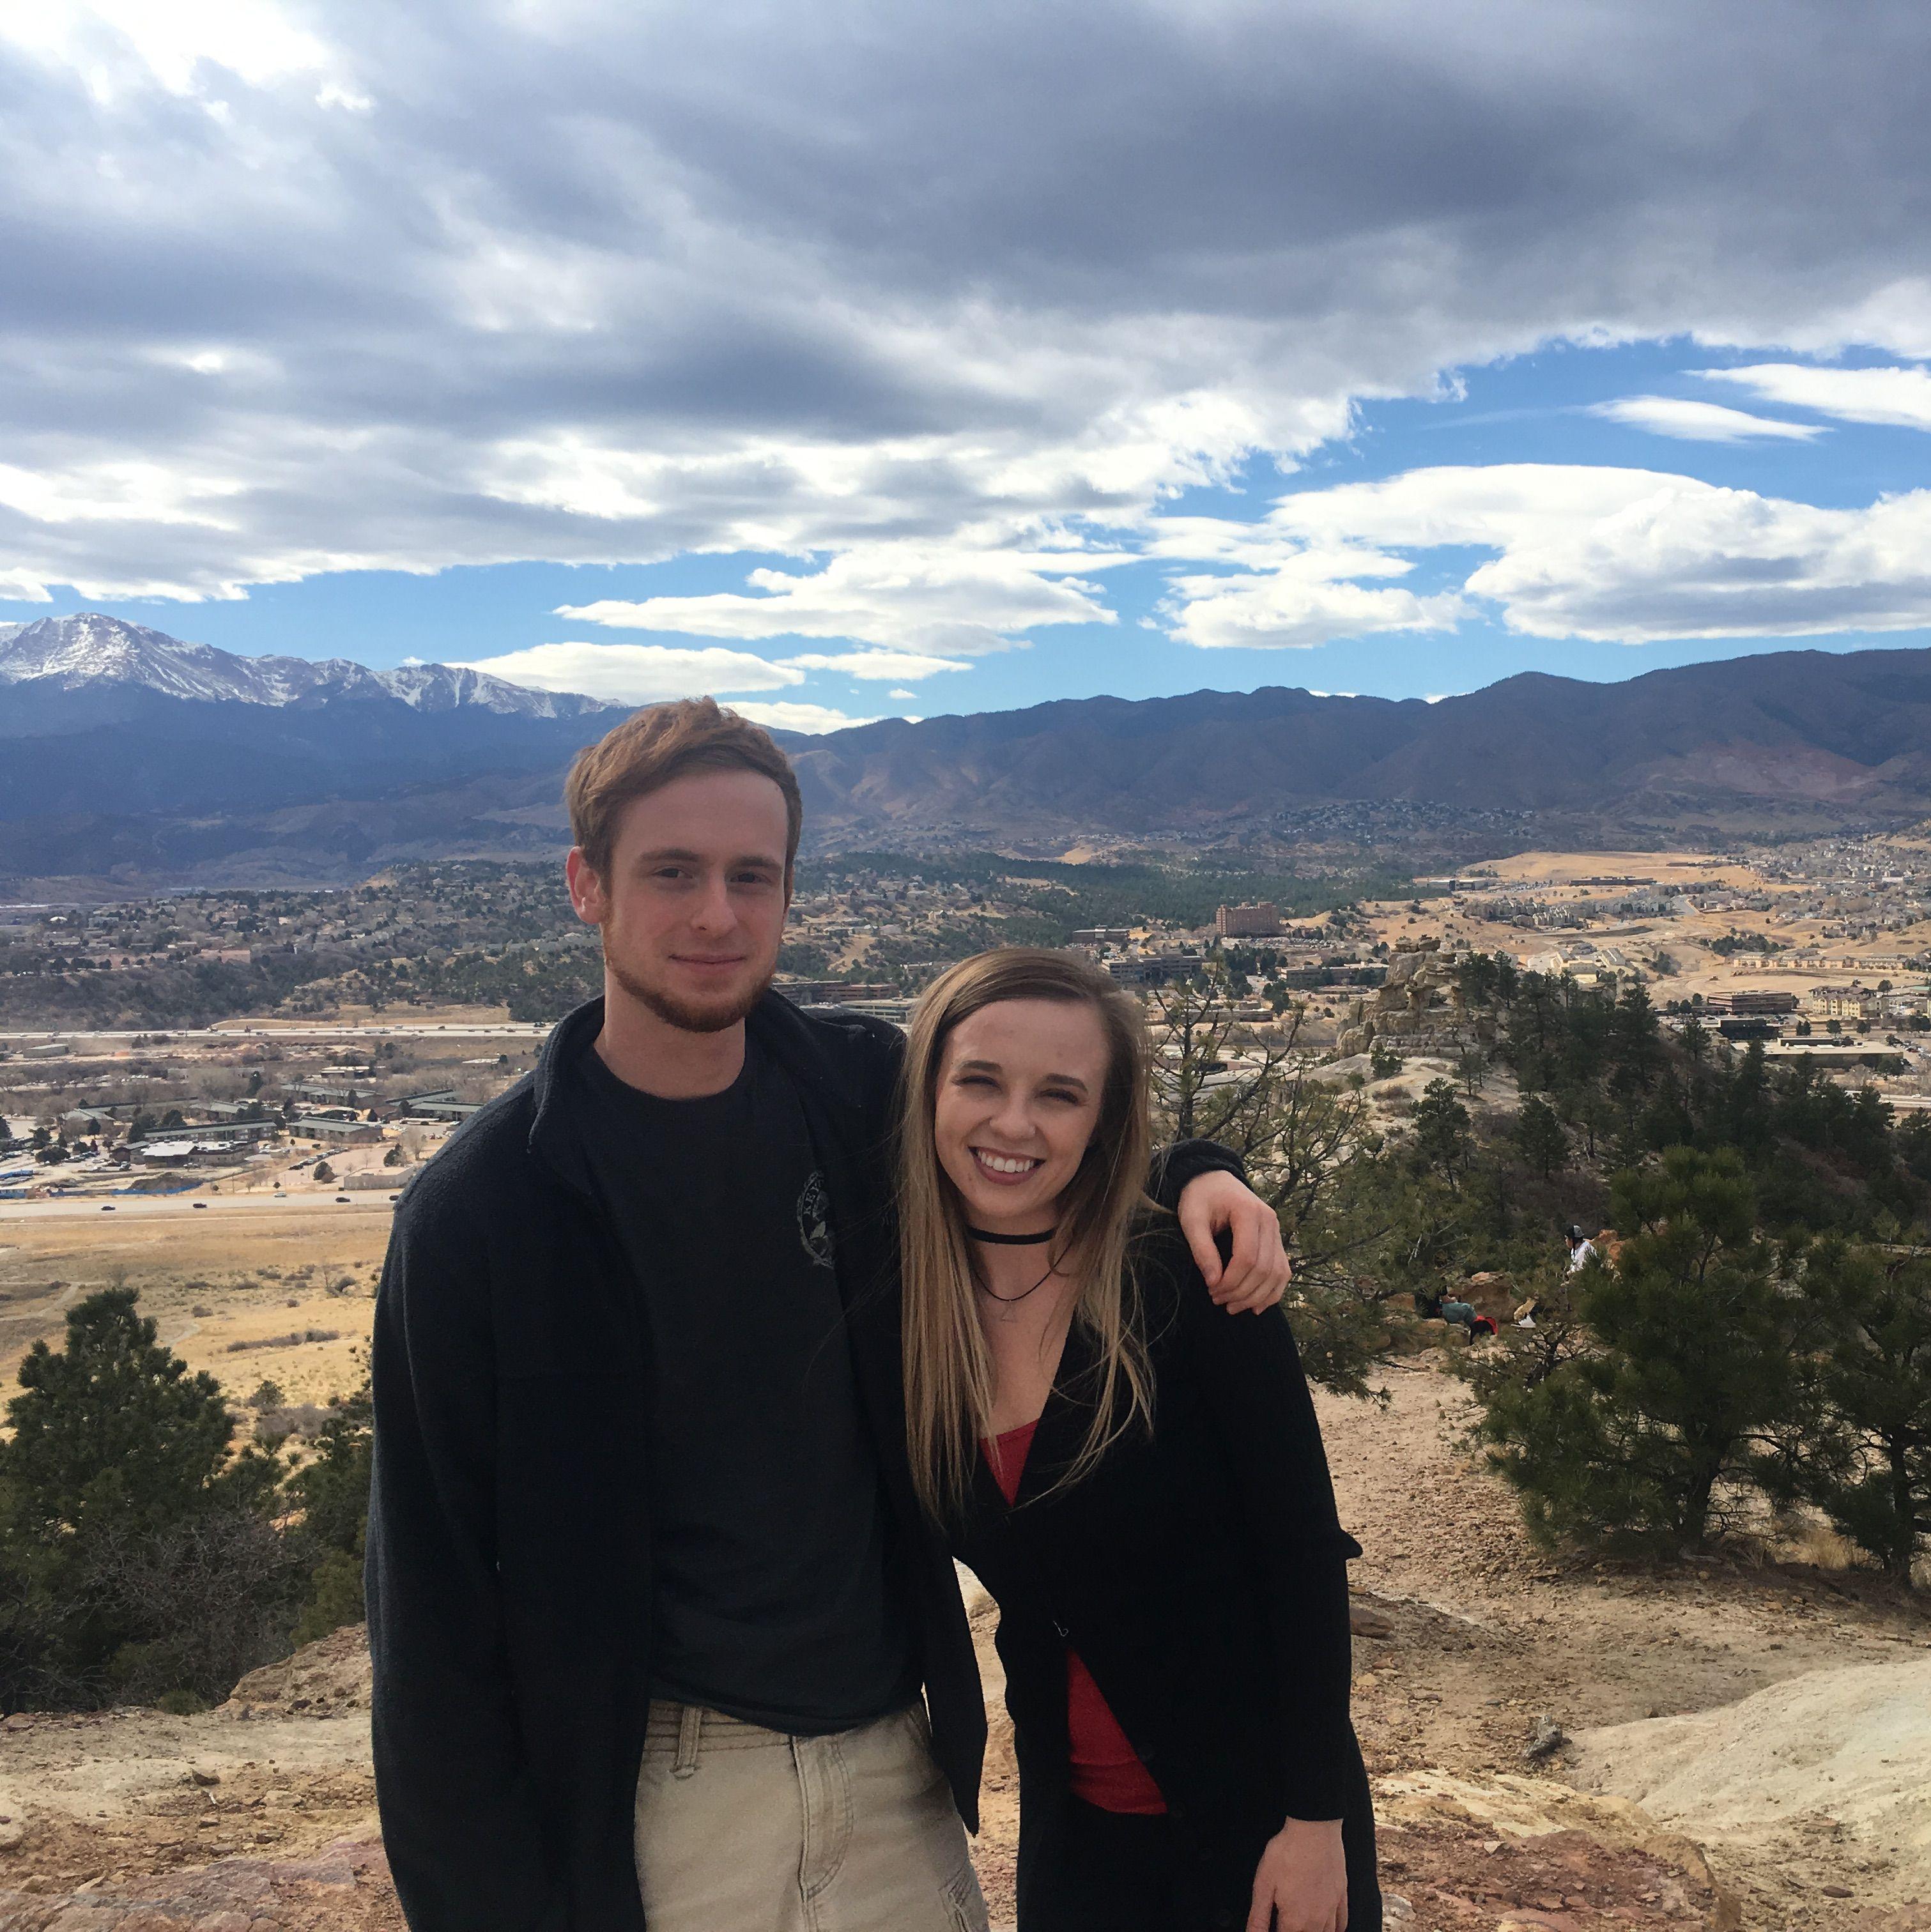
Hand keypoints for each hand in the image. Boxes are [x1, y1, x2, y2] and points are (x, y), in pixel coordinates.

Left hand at [1176, 1168, 1289, 1313]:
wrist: (1213, 1179)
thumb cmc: (1200, 1197)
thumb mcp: (1191, 1219)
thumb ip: (1202, 1249)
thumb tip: (1213, 1281)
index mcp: (1248, 1212)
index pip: (1247, 1257)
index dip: (1231, 1280)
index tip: (1211, 1290)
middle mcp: (1269, 1221)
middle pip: (1264, 1268)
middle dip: (1241, 1291)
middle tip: (1217, 1301)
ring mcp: (1276, 1230)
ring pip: (1277, 1273)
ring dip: (1257, 1296)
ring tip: (1233, 1307)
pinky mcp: (1276, 1239)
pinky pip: (1282, 1270)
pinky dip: (1273, 1291)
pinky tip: (1256, 1306)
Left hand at [1246, 1816, 1346, 1931]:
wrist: (1314, 1829)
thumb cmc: (1287, 1852)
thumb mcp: (1263, 1884)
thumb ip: (1258, 1916)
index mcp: (1295, 1920)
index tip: (1275, 1925)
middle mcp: (1316, 1920)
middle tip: (1286, 1922)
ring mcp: (1332, 1909)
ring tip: (1302, 1926)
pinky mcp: (1341, 1895)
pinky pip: (1342, 1923)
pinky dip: (1335, 1929)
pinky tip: (1327, 1926)